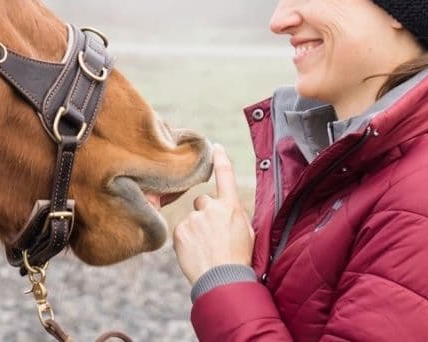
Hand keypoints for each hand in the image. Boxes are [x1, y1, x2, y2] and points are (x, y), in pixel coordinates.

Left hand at [173, 144, 254, 284]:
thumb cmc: (238, 258)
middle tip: (212, 235)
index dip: (220, 159)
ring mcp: (194, 219)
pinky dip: (186, 241)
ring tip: (205, 249)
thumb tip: (227, 209)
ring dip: (196, 230)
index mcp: (232, 206)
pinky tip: (196, 253)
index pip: (225, 176)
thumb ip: (234, 215)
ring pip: (192, 219)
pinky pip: (182, 231)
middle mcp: (212, 208)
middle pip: (202, 201)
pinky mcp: (180, 231)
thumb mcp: (246, 232)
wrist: (223, 279)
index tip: (215, 147)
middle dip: (205, 214)